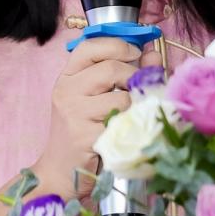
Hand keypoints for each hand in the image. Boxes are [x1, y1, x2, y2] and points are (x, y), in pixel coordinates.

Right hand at [30, 35, 143, 196]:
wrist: (61, 170)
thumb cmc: (82, 130)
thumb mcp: (97, 97)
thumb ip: (124, 72)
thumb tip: (153, 54)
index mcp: (67, 76)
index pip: (90, 46)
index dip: (117, 45)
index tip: (134, 53)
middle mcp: (67, 90)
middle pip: (111, 69)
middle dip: (133, 77)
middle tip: (137, 90)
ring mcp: (74, 113)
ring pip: (121, 98)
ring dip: (133, 107)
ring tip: (128, 115)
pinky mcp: (85, 136)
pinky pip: (121, 122)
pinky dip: (130, 125)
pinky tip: (123, 131)